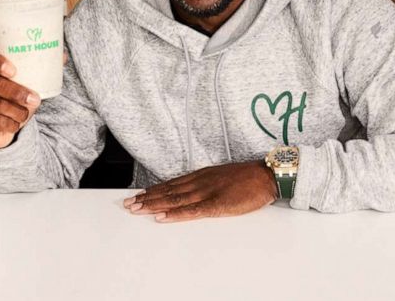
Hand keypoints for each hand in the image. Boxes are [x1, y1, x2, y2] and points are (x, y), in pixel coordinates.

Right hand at [0, 50, 40, 148]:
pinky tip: (16, 124)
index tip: (13, 71)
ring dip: (18, 111)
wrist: (4, 127)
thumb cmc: (16, 99)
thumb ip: (42, 69)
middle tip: (34, 99)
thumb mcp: (27, 83)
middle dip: (17, 93)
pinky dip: (11, 124)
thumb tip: (62, 56)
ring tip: (26, 113)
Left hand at [122, 161, 277, 222]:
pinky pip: (191, 211)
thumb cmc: (248, 178)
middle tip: (128, 203)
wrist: (266, 175)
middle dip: (146, 197)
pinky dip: (174, 215)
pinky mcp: (216, 204)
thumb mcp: (222, 176)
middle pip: (167, 191)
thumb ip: (207, 183)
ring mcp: (206, 193)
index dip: (153, 189)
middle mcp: (199, 182)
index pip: (171, 183)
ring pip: (174, 200)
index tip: (138, 194)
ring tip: (136, 209)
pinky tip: (161, 218)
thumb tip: (193, 190)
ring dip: (153, 205)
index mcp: (201, 176)